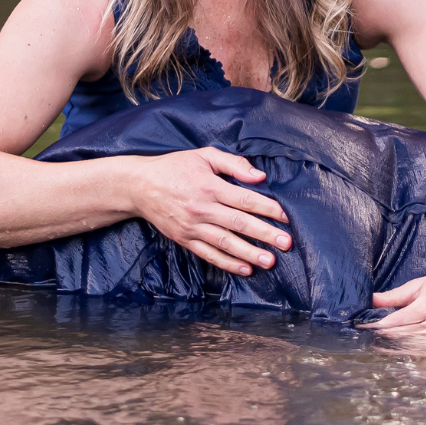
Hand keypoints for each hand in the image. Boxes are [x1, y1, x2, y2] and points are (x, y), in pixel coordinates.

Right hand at [133, 148, 292, 276]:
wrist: (139, 186)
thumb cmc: (175, 167)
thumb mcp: (203, 155)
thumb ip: (233, 163)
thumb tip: (259, 176)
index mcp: (209, 185)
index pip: (245, 199)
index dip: (267, 208)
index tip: (285, 217)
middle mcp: (202, 208)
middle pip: (239, 223)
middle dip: (265, 234)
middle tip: (286, 243)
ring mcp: (192, 226)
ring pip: (225, 243)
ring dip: (249, 253)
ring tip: (270, 261)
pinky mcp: (184, 239)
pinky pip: (209, 254)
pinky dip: (227, 263)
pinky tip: (245, 269)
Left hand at [367, 259, 425, 338]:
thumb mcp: (421, 284)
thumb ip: (396, 295)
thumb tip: (373, 299)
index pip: (396, 321)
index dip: (378, 326)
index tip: (363, 327)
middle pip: (403, 335)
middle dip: (383, 336)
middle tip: (366, 337)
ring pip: (414, 342)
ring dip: (395, 344)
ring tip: (378, 345)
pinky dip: (412, 346)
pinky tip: (402, 348)